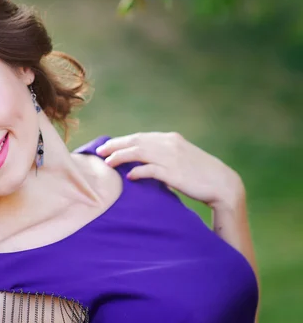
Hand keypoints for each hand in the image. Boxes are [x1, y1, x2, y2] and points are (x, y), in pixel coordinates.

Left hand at [96, 132, 245, 209]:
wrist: (223, 184)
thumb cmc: (199, 175)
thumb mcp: (180, 159)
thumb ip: (162, 157)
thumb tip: (140, 164)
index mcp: (171, 139)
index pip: (140, 137)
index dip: (121, 141)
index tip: (107, 147)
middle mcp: (169, 144)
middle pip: (135, 142)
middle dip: (115, 146)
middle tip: (99, 152)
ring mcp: (172, 157)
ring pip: (139, 153)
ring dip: (120, 157)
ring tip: (107, 163)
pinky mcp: (174, 173)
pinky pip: (150, 170)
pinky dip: (138, 171)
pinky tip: (128, 177)